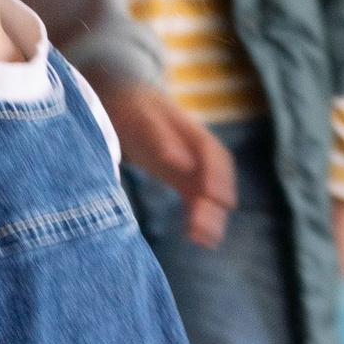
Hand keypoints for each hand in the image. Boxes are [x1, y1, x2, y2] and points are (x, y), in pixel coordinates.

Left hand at [100, 81, 236, 246]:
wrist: (125, 104)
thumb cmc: (134, 108)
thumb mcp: (142, 118)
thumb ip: (161, 138)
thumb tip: (182, 162)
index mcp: (195, 134)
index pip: (215, 156)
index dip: (217, 178)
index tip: (214, 198)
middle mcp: (201, 155)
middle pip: (217, 182)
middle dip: (213, 206)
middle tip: (202, 227)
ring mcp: (195, 171)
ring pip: (210, 198)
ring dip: (209, 218)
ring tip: (201, 240)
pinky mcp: (186, 184)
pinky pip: (198, 205)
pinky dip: (198, 221)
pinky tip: (194, 239)